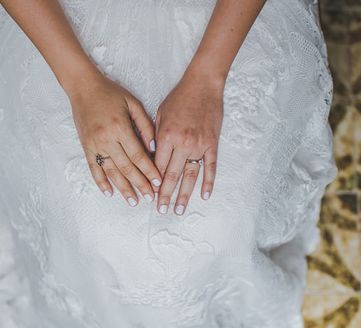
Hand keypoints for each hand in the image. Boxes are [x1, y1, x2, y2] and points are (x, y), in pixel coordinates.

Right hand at [68, 73, 161, 205]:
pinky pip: (93, 168)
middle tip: (150, 197)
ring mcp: (94, 145)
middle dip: (140, 184)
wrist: (83, 87)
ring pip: (111, 172)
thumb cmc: (110, 92)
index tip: (158, 182)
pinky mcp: (86, 147)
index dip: (149, 170)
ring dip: (123, 188)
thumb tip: (154, 147)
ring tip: (134, 201)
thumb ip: (145, 125)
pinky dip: (101, 182)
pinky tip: (109, 193)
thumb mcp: (132, 103)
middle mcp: (106, 139)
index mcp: (120, 128)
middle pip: (126, 168)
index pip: (138, 155)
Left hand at [154, 69, 223, 214]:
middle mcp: (182, 143)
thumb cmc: (179, 98)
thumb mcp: (159, 114)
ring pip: (190, 176)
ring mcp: (199, 145)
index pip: (157, 166)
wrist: (203, 84)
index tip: (149, 196)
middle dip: (165, 195)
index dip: (152, 183)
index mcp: (166, 136)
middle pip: (172, 176)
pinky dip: (208, 183)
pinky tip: (205, 196)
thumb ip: (154, 137)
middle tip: (161, 210)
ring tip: (179, 210)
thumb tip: (150, 158)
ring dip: (184, 195)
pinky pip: (210, 167)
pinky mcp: (212, 144)